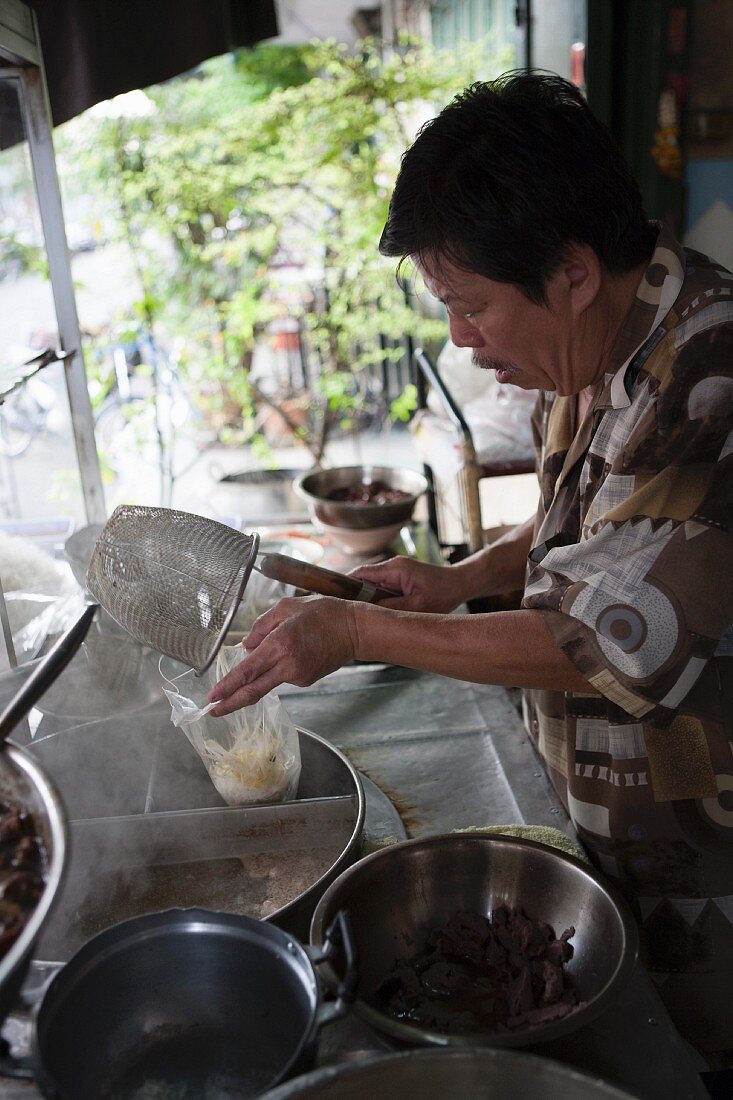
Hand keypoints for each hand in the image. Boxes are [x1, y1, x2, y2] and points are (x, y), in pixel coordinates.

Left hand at [207, 595, 357, 714]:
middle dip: (230, 704)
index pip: (246, 672)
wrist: (354, 629)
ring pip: (268, 680)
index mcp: (279, 644)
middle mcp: (287, 665)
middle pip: (253, 691)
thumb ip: (261, 626)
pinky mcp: (306, 680)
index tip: (212, 697)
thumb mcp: (286, 607)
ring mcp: (298, 676)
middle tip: (212, 711)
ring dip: (262, 672)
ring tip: (285, 643)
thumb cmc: (322, 613)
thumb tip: (245, 646)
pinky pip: (284, 675)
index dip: (227, 687)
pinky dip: (281, 666)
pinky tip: (297, 649)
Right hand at [350, 557, 464, 612]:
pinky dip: (376, 600)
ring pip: (371, 586)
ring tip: (357, 617)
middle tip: (343, 614)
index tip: (333, 599)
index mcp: (395, 568)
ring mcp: (395, 572)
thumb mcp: (418, 606)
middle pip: (363, 580)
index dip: (344, 585)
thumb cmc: (443, 593)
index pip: (361, 573)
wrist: (460, 583)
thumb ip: (392, 609)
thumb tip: (370, 616)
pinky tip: (374, 614)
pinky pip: (380, 588)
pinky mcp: (399, 579)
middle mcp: (392, 566)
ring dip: (366, 600)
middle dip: (353, 596)